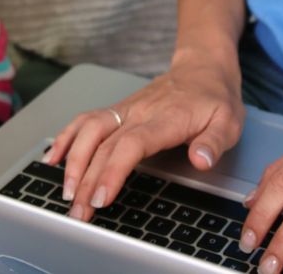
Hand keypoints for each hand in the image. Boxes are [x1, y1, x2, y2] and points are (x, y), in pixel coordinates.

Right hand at [44, 53, 246, 220]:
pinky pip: (85, 120)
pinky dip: (66, 138)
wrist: (202, 68)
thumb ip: (214, 143)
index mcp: (166, 118)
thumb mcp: (229, 122)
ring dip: (73, 161)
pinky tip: (53, 158)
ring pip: (88, 131)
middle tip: (79, 213)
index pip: (132, 145)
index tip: (101, 197)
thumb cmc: (215, 98)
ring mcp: (125, 110)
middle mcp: (139, 112)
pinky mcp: (117, 111)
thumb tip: (201, 161)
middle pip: (104, 145)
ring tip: (66, 192)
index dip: (113, 171)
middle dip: (86, 180)